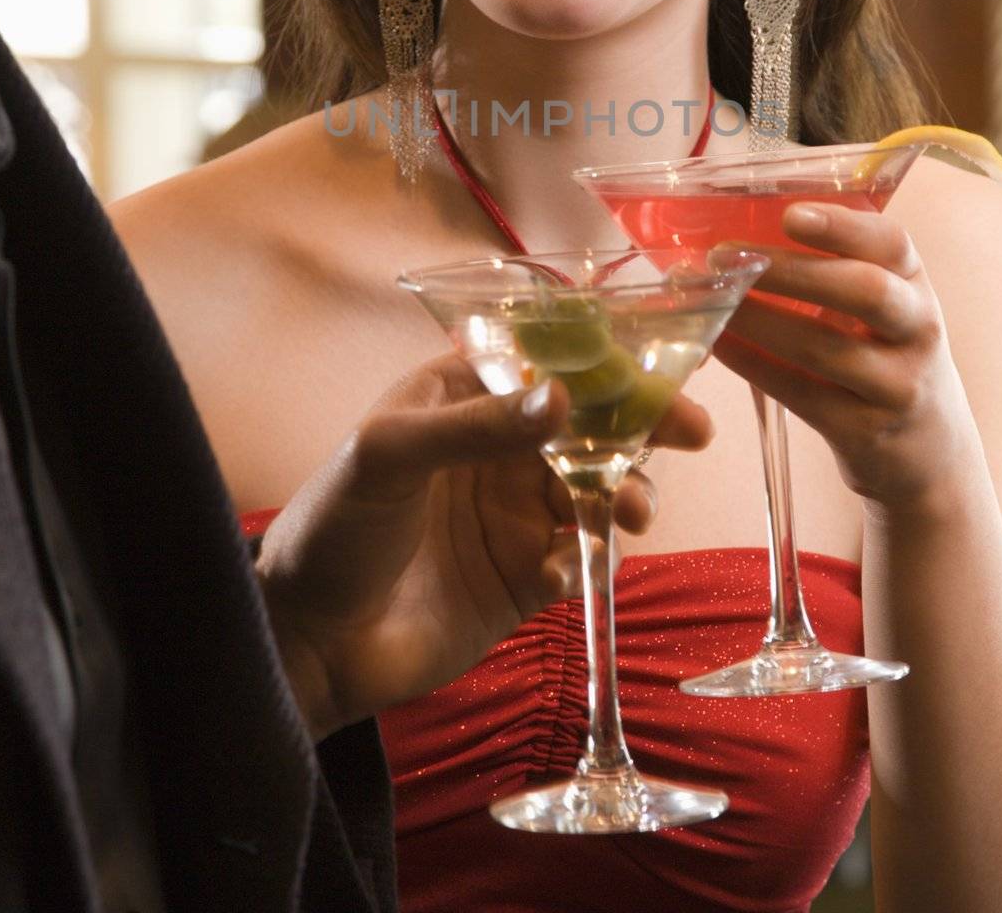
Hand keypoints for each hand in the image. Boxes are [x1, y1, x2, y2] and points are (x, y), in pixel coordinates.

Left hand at [256, 354, 712, 740]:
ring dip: (624, 494)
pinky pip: (581, 556)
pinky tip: (555, 573)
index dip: (603, 356)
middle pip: (589, 423)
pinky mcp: (525, 577)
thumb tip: (563, 401)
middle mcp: (495, 446)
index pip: (543, 359)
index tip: (658, 362)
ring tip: (629, 514)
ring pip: (598, 488)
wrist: (309, 645)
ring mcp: (513, 512)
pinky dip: (586, 559)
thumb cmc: (333, 527)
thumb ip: (476, 428)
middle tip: (692, 432)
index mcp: (459, 395)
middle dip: (643, 424)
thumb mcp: (390, 456)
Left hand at [714, 202, 982, 510]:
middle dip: (792, 271)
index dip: (842, 226)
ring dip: (759, 320)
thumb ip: (836, 267)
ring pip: (826, 347)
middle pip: (865, 292)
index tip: (791, 215)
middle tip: (725, 257)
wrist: (928, 450)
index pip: (892, 243)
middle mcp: (917, 329)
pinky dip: (755, 364)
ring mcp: (896, 385)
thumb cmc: (885, 355)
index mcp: (915, 283)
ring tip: (713, 299)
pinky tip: (719, 344)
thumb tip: (739, 234)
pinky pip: (802, 393)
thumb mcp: (884, 306)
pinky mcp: (866, 431)